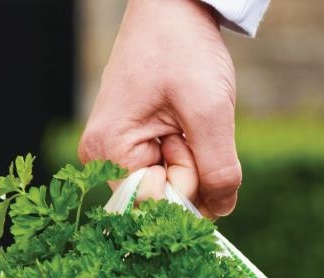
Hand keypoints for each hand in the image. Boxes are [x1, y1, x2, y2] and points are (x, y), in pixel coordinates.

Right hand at [78, 0, 241, 217]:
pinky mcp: (133, 153)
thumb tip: (220, 212)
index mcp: (107, 152)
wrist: (173, 8)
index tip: (186, 140)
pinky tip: (181, 128)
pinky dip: (189, 159)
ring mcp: (117, 158)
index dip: (186, 184)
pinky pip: (171, 177)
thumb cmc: (182, 47)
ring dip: (192, 164)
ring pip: (171, 193)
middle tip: (186, 126)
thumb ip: (218, 169)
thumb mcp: (208, 108)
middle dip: (190, 173)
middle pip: (162, 204)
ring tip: (182, 121)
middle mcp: (103, 162)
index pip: (155, 207)